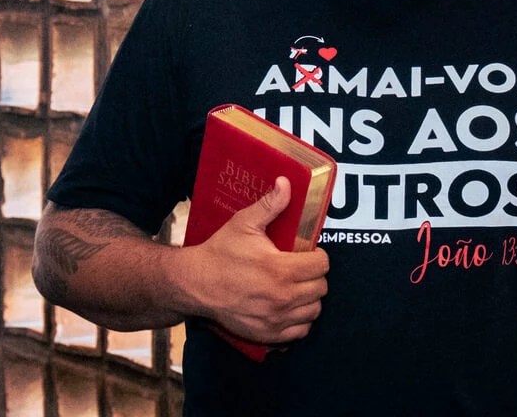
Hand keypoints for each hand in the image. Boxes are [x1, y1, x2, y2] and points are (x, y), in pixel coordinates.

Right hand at [176, 177, 329, 344]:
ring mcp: (275, 319)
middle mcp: (282, 298)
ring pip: (314, 310)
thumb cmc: (220, 252)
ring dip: (309, 298)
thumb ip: (270, 205)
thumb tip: (286, 182)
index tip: (307, 253)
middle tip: (301, 268)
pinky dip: (299, 320)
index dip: (318, 256)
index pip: (322, 265)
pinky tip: (289, 307)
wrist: (194, 284)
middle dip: (315, 276)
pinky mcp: (267, 335)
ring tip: (296, 286)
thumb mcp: (243, 223)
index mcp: (281, 270)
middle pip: (321, 288)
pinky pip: (300, 331)